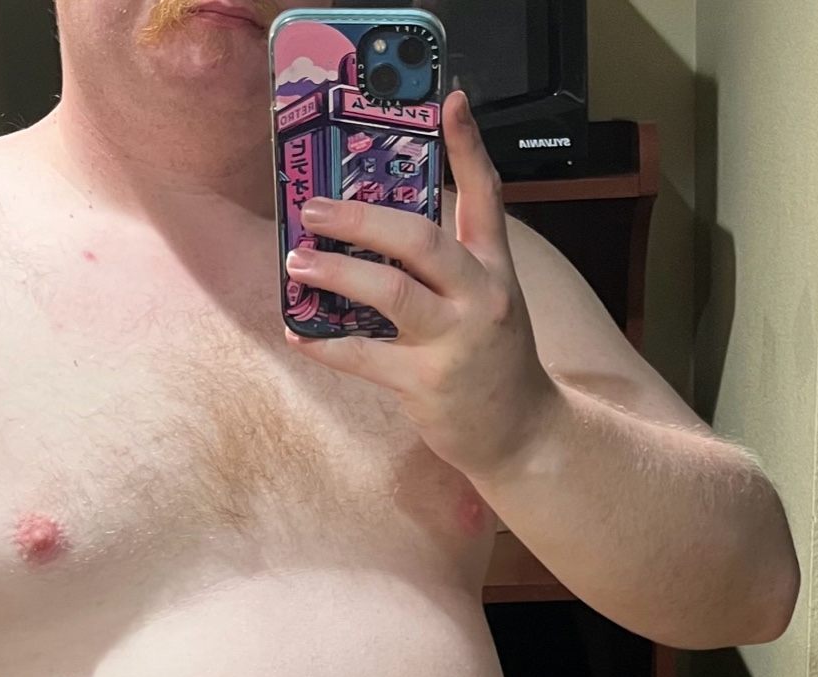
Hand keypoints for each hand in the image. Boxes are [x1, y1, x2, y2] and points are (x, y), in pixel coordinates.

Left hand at [284, 91, 557, 479]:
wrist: (521, 433)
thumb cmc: (492, 361)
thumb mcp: (489, 300)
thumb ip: (449, 263)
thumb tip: (381, 231)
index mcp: (494, 268)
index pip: (487, 195)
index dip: (467, 146)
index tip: (448, 102)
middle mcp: (479, 296)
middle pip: (420, 240)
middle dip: (362, 220)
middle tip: (315, 209)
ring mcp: (454, 341)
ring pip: (390, 294)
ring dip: (336, 274)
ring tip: (296, 261)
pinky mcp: (426, 384)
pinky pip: (365, 358)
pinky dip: (325, 344)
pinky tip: (297, 331)